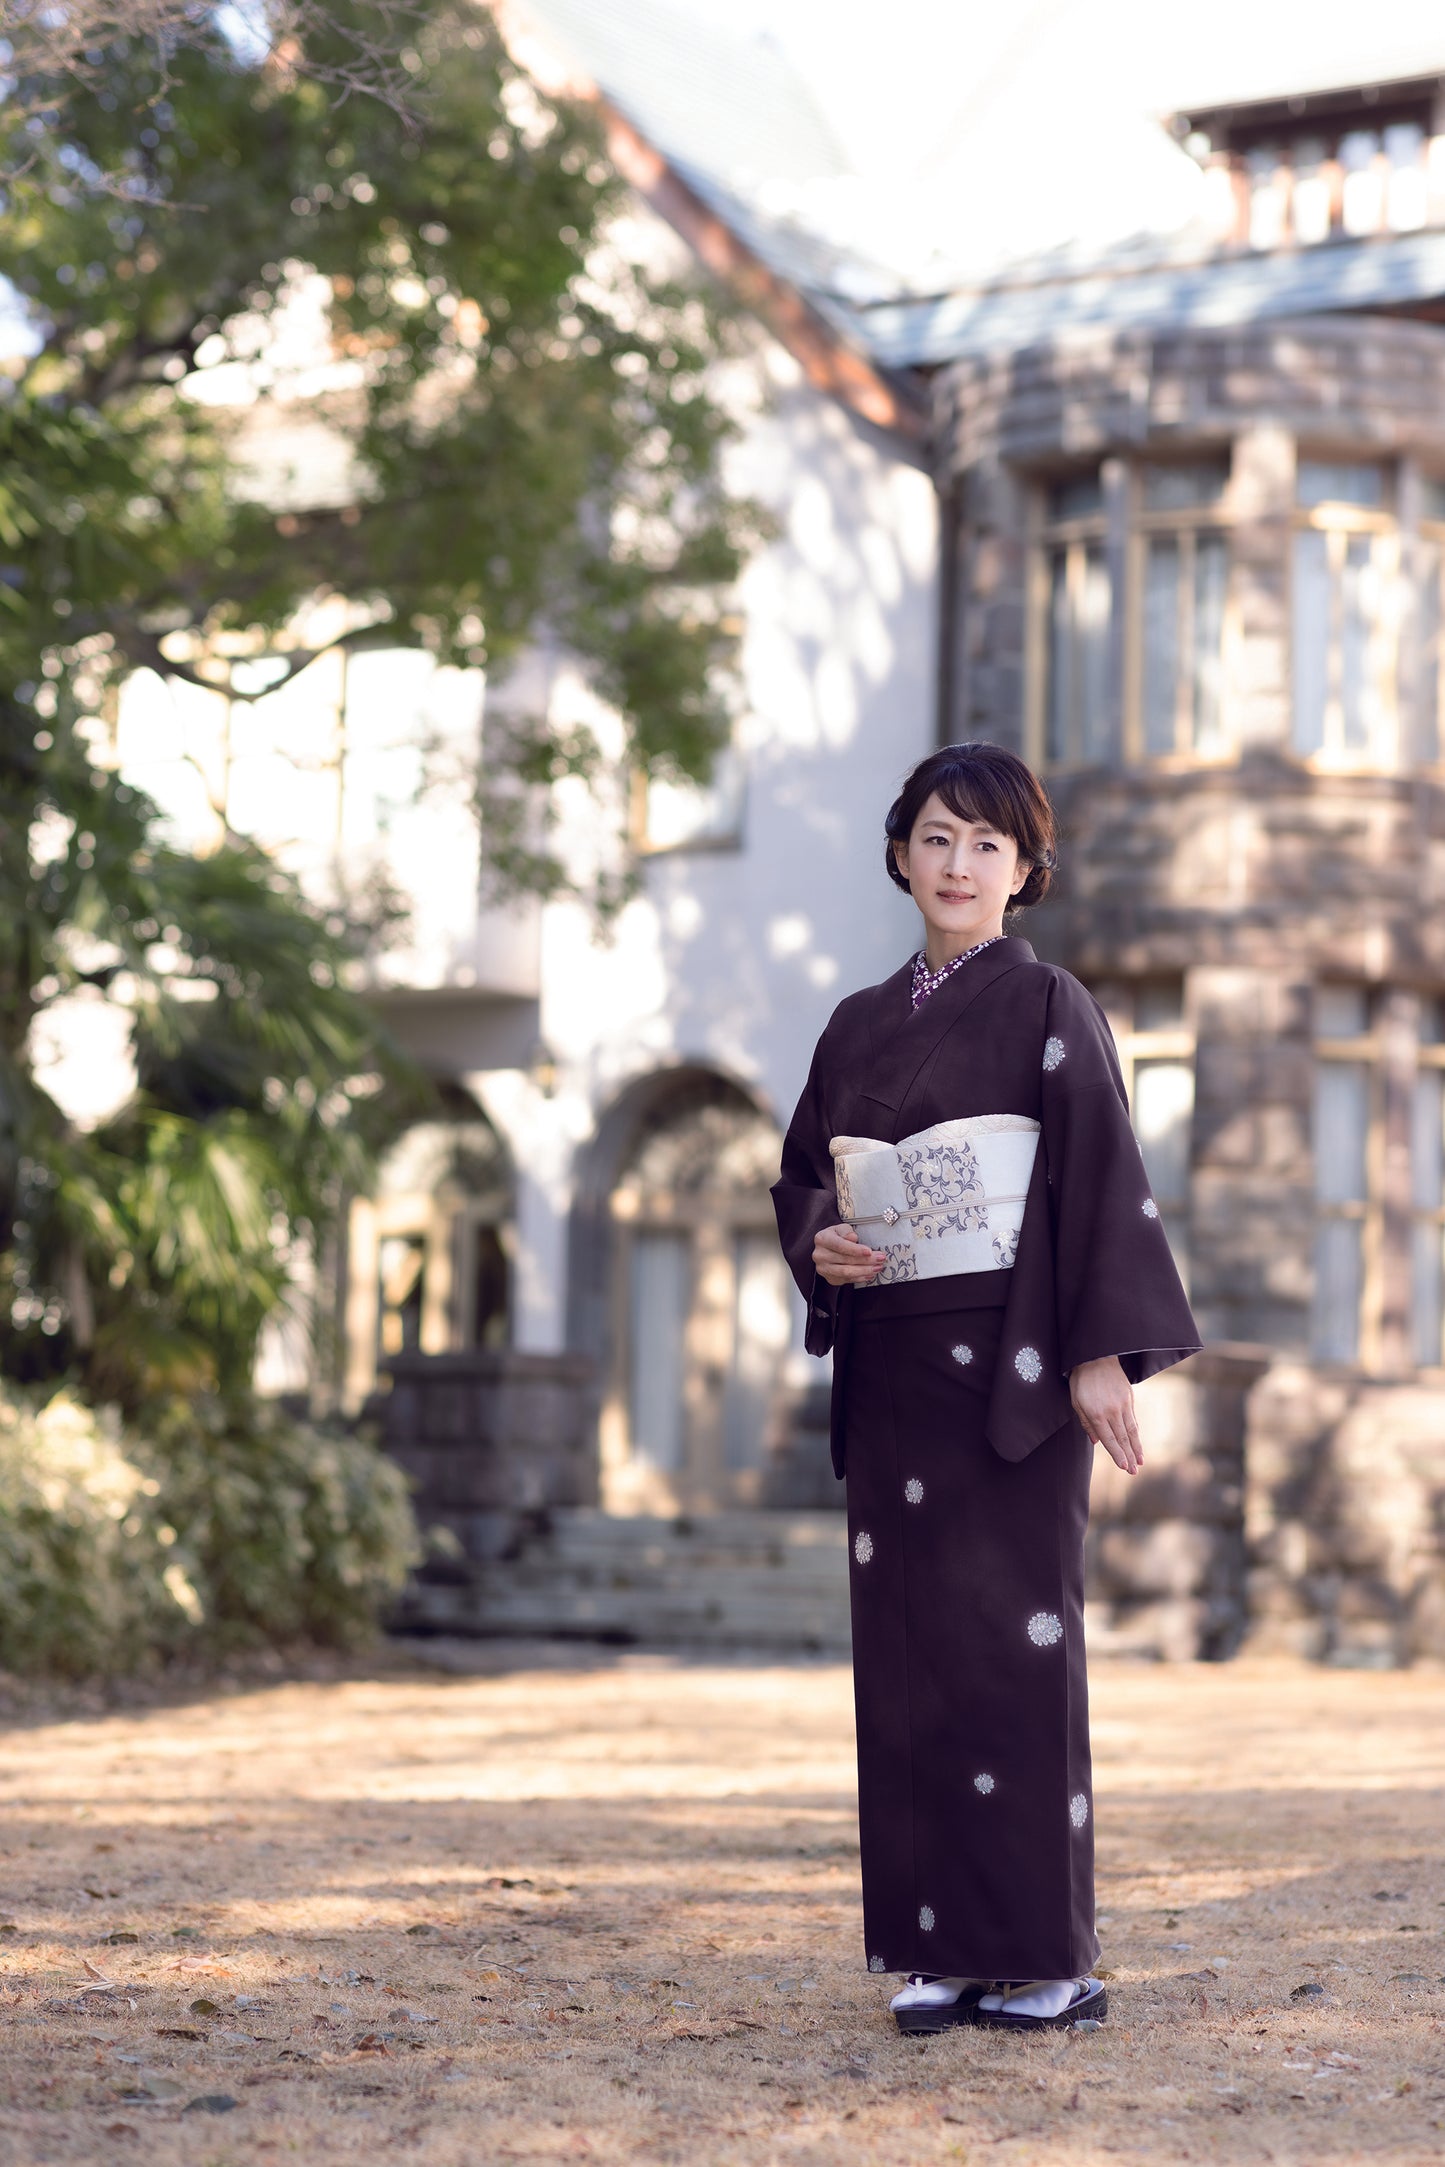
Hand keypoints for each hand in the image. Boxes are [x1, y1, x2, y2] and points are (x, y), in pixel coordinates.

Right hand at [813, 1221, 888, 1286]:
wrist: (828, 1247)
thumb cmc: (837, 1236)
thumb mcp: (841, 1228)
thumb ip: (847, 1231)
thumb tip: (853, 1238)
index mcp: (822, 1239)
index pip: (840, 1246)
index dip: (855, 1249)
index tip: (869, 1251)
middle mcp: (819, 1255)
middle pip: (845, 1260)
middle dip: (866, 1260)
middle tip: (881, 1259)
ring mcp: (823, 1269)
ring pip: (846, 1272)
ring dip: (865, 1271)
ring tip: (878, 1267)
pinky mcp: (830, 1279)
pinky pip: (847, 1280)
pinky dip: (860, 1278)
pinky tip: (870, 1274)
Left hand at [1069, 1355, 1143, 1476]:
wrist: (1096, 1356)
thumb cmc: (1081, 1380)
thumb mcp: (1076, 1402)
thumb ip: (1086, 1423)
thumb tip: (1096, 1441)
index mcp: (1096, 1414)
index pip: (1109, 1440)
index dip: (1117, 1455)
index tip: (1124, 1467)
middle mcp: (1112, 1411)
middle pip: (1123, 1438)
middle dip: (1128, 1457)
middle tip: (1134, 1472)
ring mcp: (1123, 1404)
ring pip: (1132, 1431)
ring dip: (1136, 1448)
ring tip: (1140, 1461)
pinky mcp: (1130, 1397)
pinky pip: (1133, 1419)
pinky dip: (1136, 1432)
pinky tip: (1138, 1442)